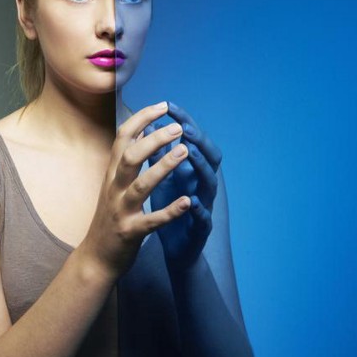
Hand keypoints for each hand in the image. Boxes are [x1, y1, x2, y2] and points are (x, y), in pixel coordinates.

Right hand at [77, 102, 193, 279]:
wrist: (95, 258)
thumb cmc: (109, 217)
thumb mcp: (113, 183)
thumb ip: (125, 157)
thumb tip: (141, 127)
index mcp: (112, 174)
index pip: (123, 138)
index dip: (141, 118)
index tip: (162, 105)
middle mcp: (114, 189)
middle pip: (130, 157)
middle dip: (153, 139)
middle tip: (177, 127)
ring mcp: (121, 211)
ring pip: (141, 185)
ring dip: (162, 167)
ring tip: (184, 153)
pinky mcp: (131, 232)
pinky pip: (152, 221)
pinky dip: (170, 211)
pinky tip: (188, 202)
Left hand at [145, 102, 222, 270]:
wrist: (178, 250)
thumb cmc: (168, 210)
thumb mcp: (161, 180)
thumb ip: (158, 156)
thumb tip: (148, 126)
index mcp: (191, 172)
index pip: (193, 141)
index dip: (184, 122)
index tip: (168, 105)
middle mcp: (201, 185)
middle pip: (208, 157)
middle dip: (197, 139)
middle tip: (184, 125)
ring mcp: (204, 206)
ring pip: (207, 184)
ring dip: (199, 168)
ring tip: (190, 152)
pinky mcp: (200, 230)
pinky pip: (201, 219)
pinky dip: (197, 210)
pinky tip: (191, 202)